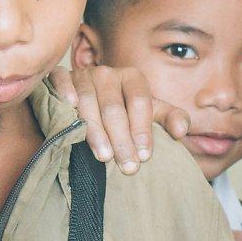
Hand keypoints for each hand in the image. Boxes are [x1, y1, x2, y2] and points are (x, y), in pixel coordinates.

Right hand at [48, 65, 189, 174]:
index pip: (140, 103)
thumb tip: (181, 131)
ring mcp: (83, 74)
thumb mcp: (149, 112)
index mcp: (132, 77)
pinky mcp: (60, 77)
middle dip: (122, 139)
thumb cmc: (122, 110)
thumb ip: (168, 118)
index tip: (144, 157)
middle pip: (114, 107)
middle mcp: (108, 73)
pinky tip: (69, 108)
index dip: (143, 130)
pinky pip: (61, 82)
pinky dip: (64, 93)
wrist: (87, 99)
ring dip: (95, 131)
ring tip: (103, 156)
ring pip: (88, 102)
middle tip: (127, 167)